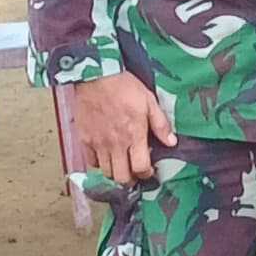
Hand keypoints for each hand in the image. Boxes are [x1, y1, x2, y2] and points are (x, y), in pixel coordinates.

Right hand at [67, 71, 173, 187]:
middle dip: (130, 179)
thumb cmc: (123, 86)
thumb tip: (171, 142)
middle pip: (122, 177)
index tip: (148, 170)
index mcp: (134, 135)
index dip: (146, 173)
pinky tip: (105, 155)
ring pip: (106, 172)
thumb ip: (160, 124)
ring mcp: (98, 143)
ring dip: (115, 172)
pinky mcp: (84, 139)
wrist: (96, 75)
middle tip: (134, 172)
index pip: (141, 168)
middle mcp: (115, 143)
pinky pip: (90, 161)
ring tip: (120, 164)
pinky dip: (98, 163)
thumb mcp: (149, 100)